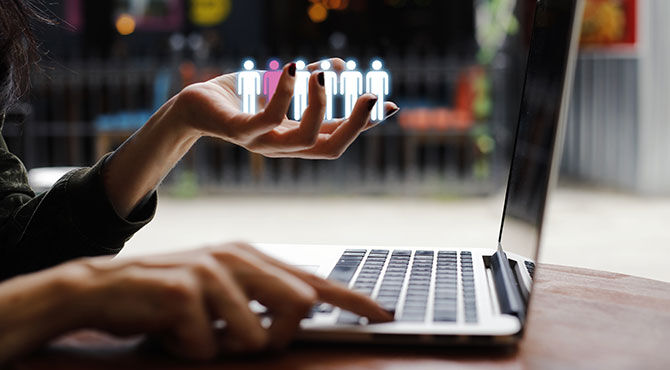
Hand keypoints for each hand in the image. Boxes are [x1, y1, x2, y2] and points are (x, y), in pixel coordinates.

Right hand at [60, 242, 391, 359]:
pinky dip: (189, 350)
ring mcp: (211, 270)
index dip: (351, 299)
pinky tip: (171, 332)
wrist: (103, 288)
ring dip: (222, 347)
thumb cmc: (169, 296)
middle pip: (296, 308)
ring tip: (193, 331)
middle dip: (273, 336)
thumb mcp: (220, 291)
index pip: (313, 281)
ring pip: (254, 337)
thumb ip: (260, 298)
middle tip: (233, 336)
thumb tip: (302, 312)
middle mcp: (238, 257)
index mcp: (251, 257)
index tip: (383, 313)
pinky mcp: (184, 290)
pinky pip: (208, 347)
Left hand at [173, 58, 397, 158]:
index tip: (390, 105)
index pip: (338, 137)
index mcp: (296, 138)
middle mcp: (283, 146)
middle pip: (330, 148)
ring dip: (321, 105)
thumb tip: (341, 67)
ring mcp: (262, 142)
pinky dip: (285, 93)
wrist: (195, 104)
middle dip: (356, 124)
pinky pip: (269, 118)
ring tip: (322, 74)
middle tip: (370, 95)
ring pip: (305, 139)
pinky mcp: (239, 131)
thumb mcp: (282, 86)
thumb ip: (310, 80)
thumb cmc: (241, 97)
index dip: (365, 124)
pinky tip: (291, 68)